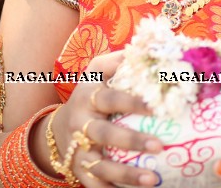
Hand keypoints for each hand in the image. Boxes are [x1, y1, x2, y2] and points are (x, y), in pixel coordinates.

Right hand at [53, 51, 162, 187]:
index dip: (132, 102)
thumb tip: (154, 47)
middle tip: (160, 146)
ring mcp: (78, 150)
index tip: (157, 107)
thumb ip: (121, 60)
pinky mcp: (79, 171)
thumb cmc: (92, 93)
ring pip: (100, 166)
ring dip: (126, 175)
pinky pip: (94, 186)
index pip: (110, 98)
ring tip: (153, 181)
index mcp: (88, 96)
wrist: (60, 126)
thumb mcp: (99, 70)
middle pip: (103, 134)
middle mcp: (81, 124)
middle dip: (131, 141)